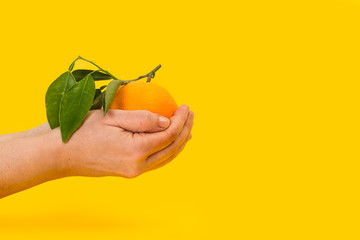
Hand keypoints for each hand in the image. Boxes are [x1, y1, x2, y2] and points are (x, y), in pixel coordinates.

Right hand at [55, 105, 193, 177]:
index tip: (186, 106)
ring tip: (188, 127)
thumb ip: (143, 119)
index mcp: (135, 151)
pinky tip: (171, 142)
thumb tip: (167, 121)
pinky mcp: (130, 172)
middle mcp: (138, 166)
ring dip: (180, 142)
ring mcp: (134, 172)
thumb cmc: (83, 131)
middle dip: (185, 130)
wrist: (61, 155)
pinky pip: (156, 161)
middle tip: (190, 113)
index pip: (168, 134)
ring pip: (166, 157)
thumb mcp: (113, 118)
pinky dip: (168, 150)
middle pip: (172, 148)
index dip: (180, 120)